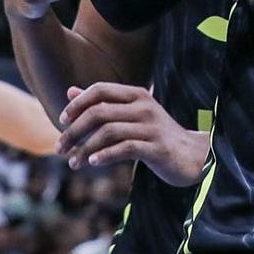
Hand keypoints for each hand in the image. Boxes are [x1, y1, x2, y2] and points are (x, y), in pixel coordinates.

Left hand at [56, 83, 209, 185]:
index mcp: (137, 95)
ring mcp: (151, 127)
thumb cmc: (156, 135)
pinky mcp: (157, 148)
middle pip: (99, 112)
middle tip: (61, 148)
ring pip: (108, 132)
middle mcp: (144, 107)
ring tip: (73, 162)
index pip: (100, 90)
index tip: (62, 121)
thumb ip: (102, 103)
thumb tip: (70, 91)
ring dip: (85, 148)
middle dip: (74, 131)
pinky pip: (125, 148)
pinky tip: (93, 163)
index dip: (77, 104)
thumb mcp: (131, 114)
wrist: (192, 155)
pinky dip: (105, 155)